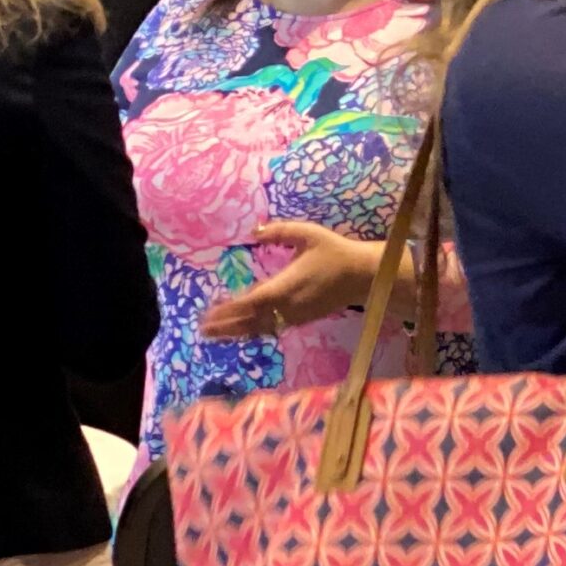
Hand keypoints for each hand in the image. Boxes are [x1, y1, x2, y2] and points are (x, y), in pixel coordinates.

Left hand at [198, 221, 381, 340]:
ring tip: (216, 334)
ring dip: (237, 331)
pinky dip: (254, 329)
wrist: (363, 276)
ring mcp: (295, 316)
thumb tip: (253, 230)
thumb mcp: (308, 234)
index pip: (250, 301)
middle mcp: (287, 306)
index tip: (208, 312)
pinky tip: (244, 329)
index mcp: (285, 286)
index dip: (228, 309)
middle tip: (202, 329)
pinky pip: (272, 327)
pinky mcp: (302, 319)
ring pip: (260, 327)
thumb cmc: (335, 253)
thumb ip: (278, 231)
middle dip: (226, 326)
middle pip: (250, 320)